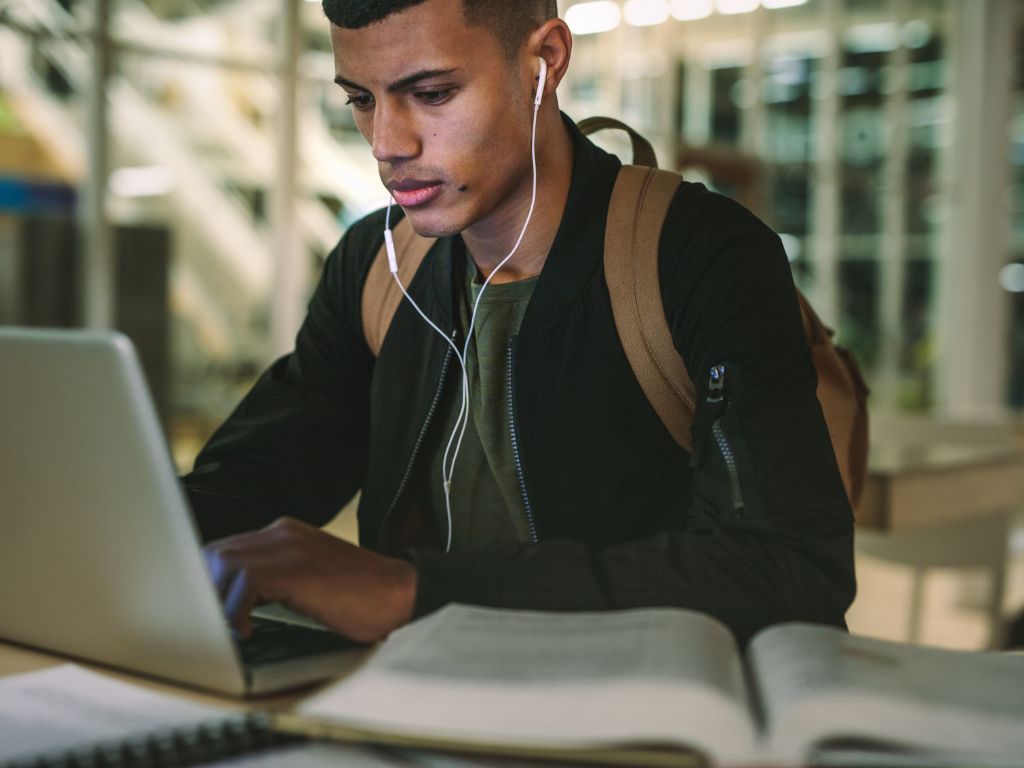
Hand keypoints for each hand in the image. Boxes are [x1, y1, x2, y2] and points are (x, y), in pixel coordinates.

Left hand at [203, 517, 416, 642]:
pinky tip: (247, 631)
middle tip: (209, 622)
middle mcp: (284, 532)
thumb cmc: (362, 597)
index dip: (210, 579)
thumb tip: (236, 602)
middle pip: (218, 552)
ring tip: (227, 627)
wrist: (403, 594)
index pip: (228, 548)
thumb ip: (276, 578)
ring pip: (224, 563)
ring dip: (217, 599)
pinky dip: (236, 610)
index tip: (206, 606)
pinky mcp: (297, 569)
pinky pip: (245, 582)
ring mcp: (290, 547)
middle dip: (206, 589)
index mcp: (286, 532)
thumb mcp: (311, 578)